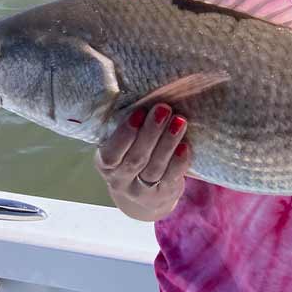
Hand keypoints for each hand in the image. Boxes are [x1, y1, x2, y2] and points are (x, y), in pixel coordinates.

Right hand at [94, 103, 191, 221]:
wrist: (144, 197)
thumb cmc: (132, 158)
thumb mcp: (122, 147)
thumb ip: (128, 128)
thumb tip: (143, 94)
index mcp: (106, 164)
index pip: (111, 153)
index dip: (125, 133)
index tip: (139, 112)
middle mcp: (121, 180)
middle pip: (136, 158)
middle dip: (151, 132)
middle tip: (163, 108)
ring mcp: (142, 191)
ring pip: (155, 167)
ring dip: (168, 142)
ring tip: (179, 121)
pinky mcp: (164, 195)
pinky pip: (171, 177)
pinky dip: (179, 161)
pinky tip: (185, 145)